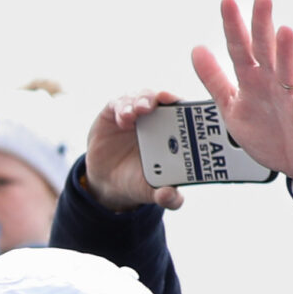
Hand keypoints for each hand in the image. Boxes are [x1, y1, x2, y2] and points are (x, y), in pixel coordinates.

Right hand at [83, 91, 190, 214]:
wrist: (108, 183)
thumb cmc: (139, 181)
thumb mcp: (151, 191)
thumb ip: (166, 197)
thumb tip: (170, 197)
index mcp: (172, 132)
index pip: (182, 111)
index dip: (184, 104)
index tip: (183, 104)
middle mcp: (155, 117)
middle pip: (162, 98)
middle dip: (162, 96)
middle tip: (161, 100)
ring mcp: (134, 114)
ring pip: (141, 97)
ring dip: (141, 100)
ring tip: (138, 111)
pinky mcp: (113, 113)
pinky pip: (118, 103)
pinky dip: (122, 107)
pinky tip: (122, 119)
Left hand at [190, 0, 292, 200]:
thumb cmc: (270, 132)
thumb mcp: (233, 106)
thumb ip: (215, 80)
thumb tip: (196, 50)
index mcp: (253, 81)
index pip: (241, 49)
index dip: (233, 27)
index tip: (226, 1)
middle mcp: (274, 84)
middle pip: (267, 52)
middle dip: (262, 26)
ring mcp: (292, 99)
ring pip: (289, 72)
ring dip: (286, 52)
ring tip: (283, 30)